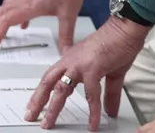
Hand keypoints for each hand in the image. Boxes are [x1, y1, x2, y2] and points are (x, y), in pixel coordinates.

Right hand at [0, 0, 85, 50]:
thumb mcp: (69, 14)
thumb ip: (66, 34)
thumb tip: (66, 51)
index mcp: (30, 6)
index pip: (7, 21)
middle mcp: (24, 0)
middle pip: (1, 13)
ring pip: (6, 8)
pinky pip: (15, 4)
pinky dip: (12, 14)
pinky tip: (21, 23)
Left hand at [26, 17, 147, 130]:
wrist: (124, 29)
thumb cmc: (115, 44)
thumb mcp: (111, 74)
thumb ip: (109, 94)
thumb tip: (109, 111)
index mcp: (70, 61)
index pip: (51, 78)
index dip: (42, 92)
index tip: (35, 104)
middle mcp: (70, 62)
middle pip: (47, 83)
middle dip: (38, 101)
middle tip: (30, 115)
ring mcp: (78, 65)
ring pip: (61, 89)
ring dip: (54, 108)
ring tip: (49, 123)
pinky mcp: (92, 68)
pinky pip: (90, 94)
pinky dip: (92, 110)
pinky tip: (93, 123)